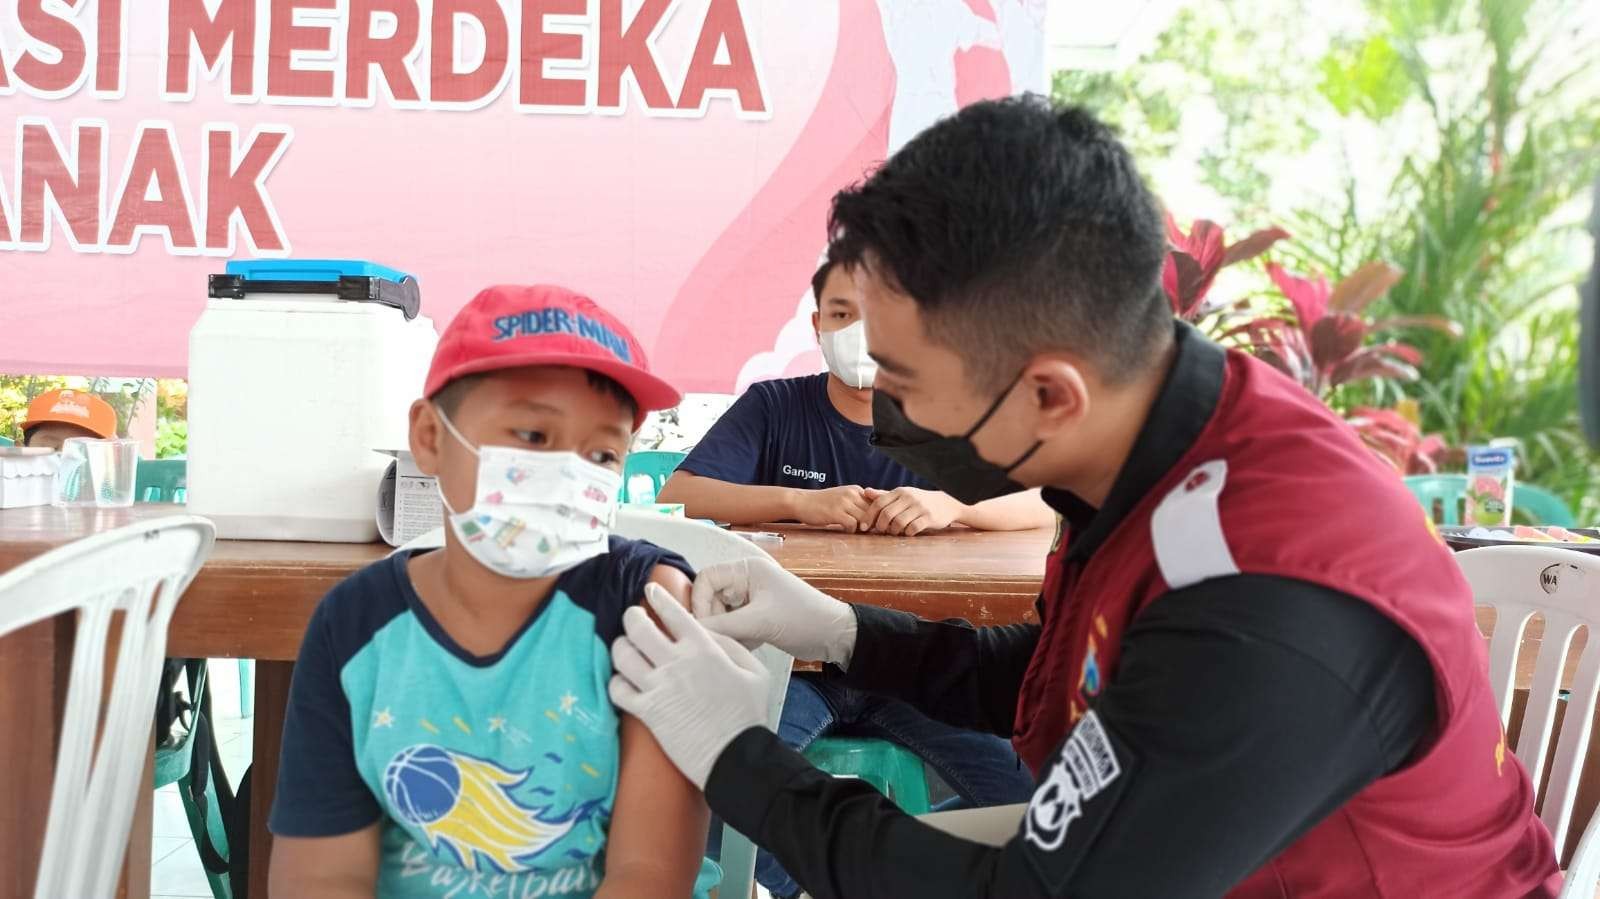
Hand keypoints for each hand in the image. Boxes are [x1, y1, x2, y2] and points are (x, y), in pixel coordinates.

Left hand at [610, 585, 770, 789]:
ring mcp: (658, 687)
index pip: (673, 612)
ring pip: (622, 655)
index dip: (658, 597)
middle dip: (631, 617)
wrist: (736, 756)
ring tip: (625, 648)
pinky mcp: (647, 712)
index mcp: (704, 648)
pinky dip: (616, 683)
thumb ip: (730, 645)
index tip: (649, 591)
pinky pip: (617, 689)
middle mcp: (677, 662)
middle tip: (632, 618)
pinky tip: (622, 682)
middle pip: (638, 627)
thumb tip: (706, 633)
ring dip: (620, 648)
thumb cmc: (749, 715)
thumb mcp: (754, 670)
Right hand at [691, 557, 858, 665]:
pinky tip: (752, 644)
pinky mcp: (756, 616)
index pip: (706, 578)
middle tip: (721, 639)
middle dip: (714, 620)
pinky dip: (736, 638)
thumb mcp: (760, 622)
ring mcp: (751, 599)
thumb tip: (693, 631)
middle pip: (710, 598)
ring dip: (726, 632)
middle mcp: (746, 580)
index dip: (699, 601)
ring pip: (720, 615)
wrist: (833, 636)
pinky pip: (733, 626)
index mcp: (748, 569)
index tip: (704, 625)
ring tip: (741, 643)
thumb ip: (723, 626)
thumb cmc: (803, 619)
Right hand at [789, 485, 870, 530]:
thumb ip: (857, 504)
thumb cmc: (822, 503)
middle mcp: (852, 493)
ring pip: (865, 518)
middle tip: (870, 532)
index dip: (879, 514)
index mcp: (855, 490)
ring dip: (863, 528)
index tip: (876, 524)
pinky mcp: (835, 512)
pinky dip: (852, 530)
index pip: (876, 502)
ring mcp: (844, 502)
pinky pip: (853, 524)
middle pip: (873, 511)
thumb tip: (874, 518)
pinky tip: (845, 531)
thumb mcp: (842, 498)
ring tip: (857, 532)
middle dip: (874, 523)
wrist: (801, 501)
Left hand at [862, 487, 962, 535]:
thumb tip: (865, 492)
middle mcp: (909, 497)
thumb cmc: (918, 502)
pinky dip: (906, 533)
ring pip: (898, 522)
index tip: (864, 527)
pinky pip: (913, 528)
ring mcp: (920, 507)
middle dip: (880, 526)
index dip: (869, 516)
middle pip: (887, 514)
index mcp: (900, 492)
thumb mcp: (902, 496)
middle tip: (880, 532)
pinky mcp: (929, 517)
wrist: (945, 504)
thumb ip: (884, 495)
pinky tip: (907, 533)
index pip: (879, 502)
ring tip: (894, 533)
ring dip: (893, 531)